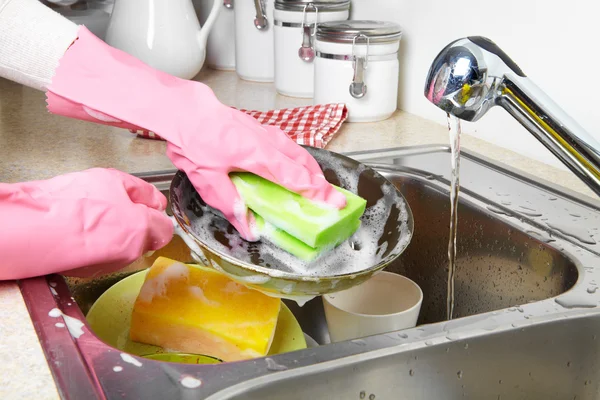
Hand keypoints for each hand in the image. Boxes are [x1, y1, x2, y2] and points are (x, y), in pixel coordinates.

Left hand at [0, 168, 172, 279]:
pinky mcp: (53, 221)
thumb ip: (160, 228)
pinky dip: (84, 249)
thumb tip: (163, 231)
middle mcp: (93, 186)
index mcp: (117, 180)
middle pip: (124, 210)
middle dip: (131, 232)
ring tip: (103, 257)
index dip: (158, 213)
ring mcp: (71, 203)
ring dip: (108, 243)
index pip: (149, 194)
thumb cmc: (87, 227)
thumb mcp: (140, 229)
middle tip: (133, 248)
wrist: (34, 236)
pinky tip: (81, 259)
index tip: (159, 230)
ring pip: (102, 226)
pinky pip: (78, 236)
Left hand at [166, 104, 346, 239]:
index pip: (297, 179)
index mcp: (259, 155)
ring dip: (312, 170)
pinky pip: (288, 146)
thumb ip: (231, 205)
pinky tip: (295, 166)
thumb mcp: (208, 181)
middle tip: (334, 200)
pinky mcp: (260, 129)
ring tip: (319, 186)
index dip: (318, 194)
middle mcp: (268, 142)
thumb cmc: (194, 140)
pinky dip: (299, 160)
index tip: (336, 204)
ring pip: (298, 153)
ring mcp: (266, 133)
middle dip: (322, 184)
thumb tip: (249, 229)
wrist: (185, 110)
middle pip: (304, 165)